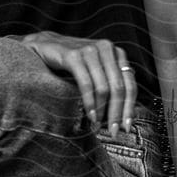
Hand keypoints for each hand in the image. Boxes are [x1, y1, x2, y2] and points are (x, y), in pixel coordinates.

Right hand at [21, 32, 136, 134]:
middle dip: (117, 113)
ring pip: (103, 88)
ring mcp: (90, 50)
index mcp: (116, 53)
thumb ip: (110, 83)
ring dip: (102, 110)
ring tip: (98, 125)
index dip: (130, 108)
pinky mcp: (73, 55)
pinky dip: (89, 102)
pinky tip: (90, 114)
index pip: (129, 84)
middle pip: (118, 88)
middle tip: (114, 131)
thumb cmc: (74, 62)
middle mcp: (106, 48)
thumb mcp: (96, 69)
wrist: (45, 45)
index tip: (127, 127)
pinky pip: (86, 84)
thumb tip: (121, 115)